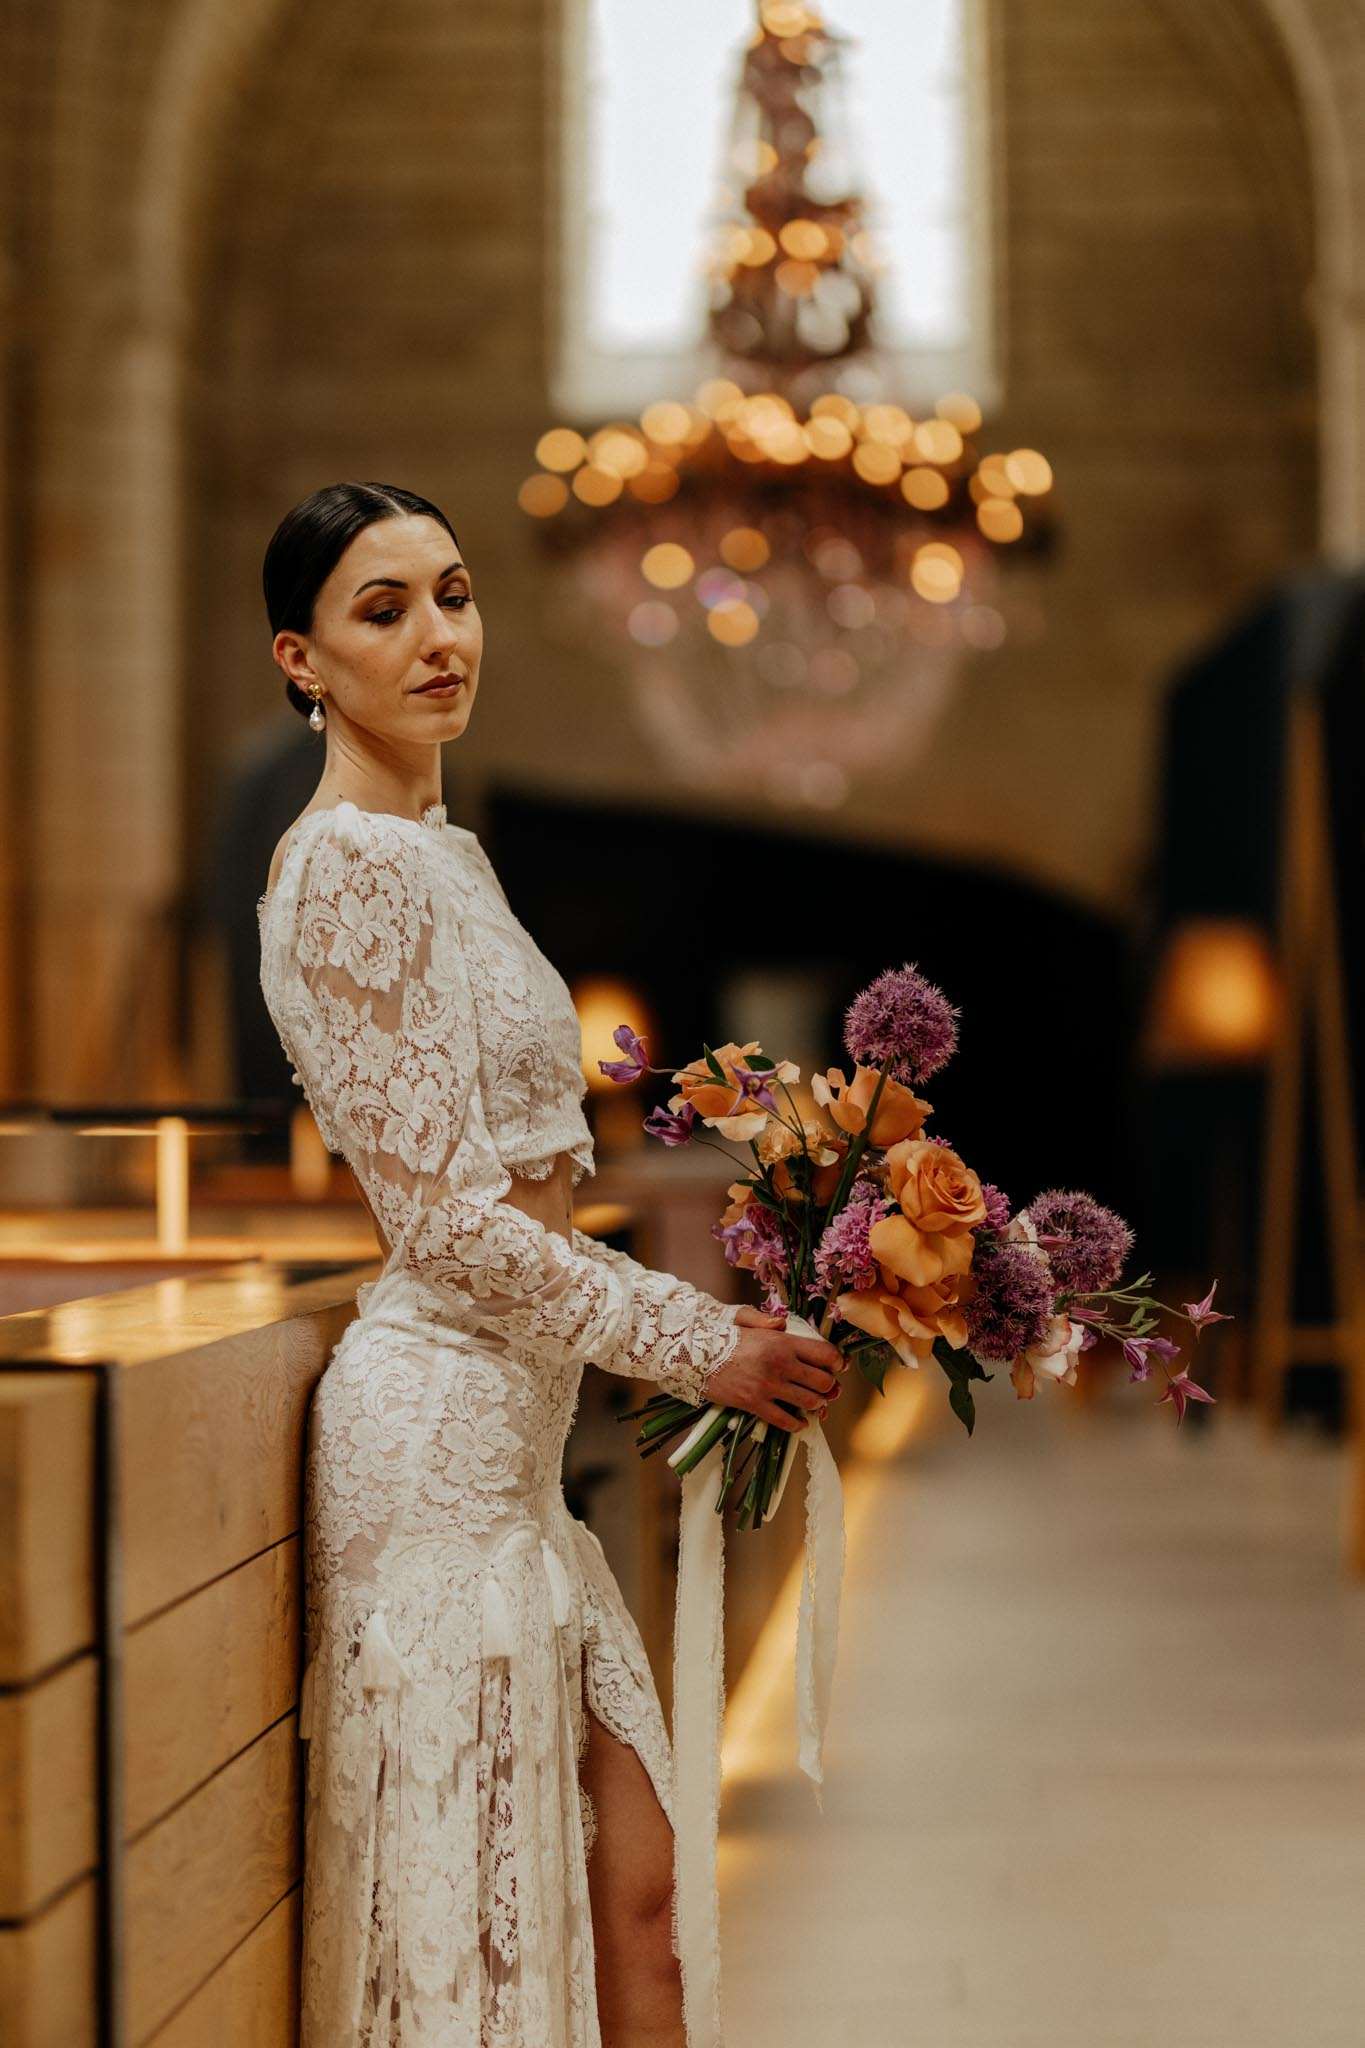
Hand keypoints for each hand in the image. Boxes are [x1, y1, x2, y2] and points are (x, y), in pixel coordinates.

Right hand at [704, 1304, 846, 1430]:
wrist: (694, 1356)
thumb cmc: (721, 1336)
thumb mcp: (745, 1319)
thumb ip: (768, 1321)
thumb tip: (784, 1324)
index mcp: (782, 1341)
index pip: (825, 1354)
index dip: (837, 1362)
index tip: (837, 1366)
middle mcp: (780, 1364)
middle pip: (823, 1381)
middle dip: (829, 1386)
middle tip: (827, 1388)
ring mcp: (768, 1386)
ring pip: (809, 1402)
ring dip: (817, 1405)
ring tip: (814, 1403)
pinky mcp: (754, 1404)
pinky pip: (785, 1420)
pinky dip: (797, 1425)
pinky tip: (799, 1422)